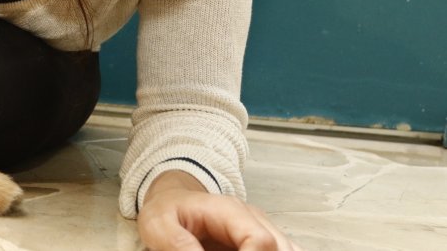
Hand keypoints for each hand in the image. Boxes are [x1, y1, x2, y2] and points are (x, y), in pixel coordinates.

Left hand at [138, 171, 301, 250]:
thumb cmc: (167, 211)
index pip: (261, 240)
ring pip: (287, 249)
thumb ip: (178, 245)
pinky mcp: (263, 244)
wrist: (172, 201)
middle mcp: (253, 219)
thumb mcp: (159, 225)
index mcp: (230, 211)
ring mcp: (262, 230)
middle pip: (281, 248)